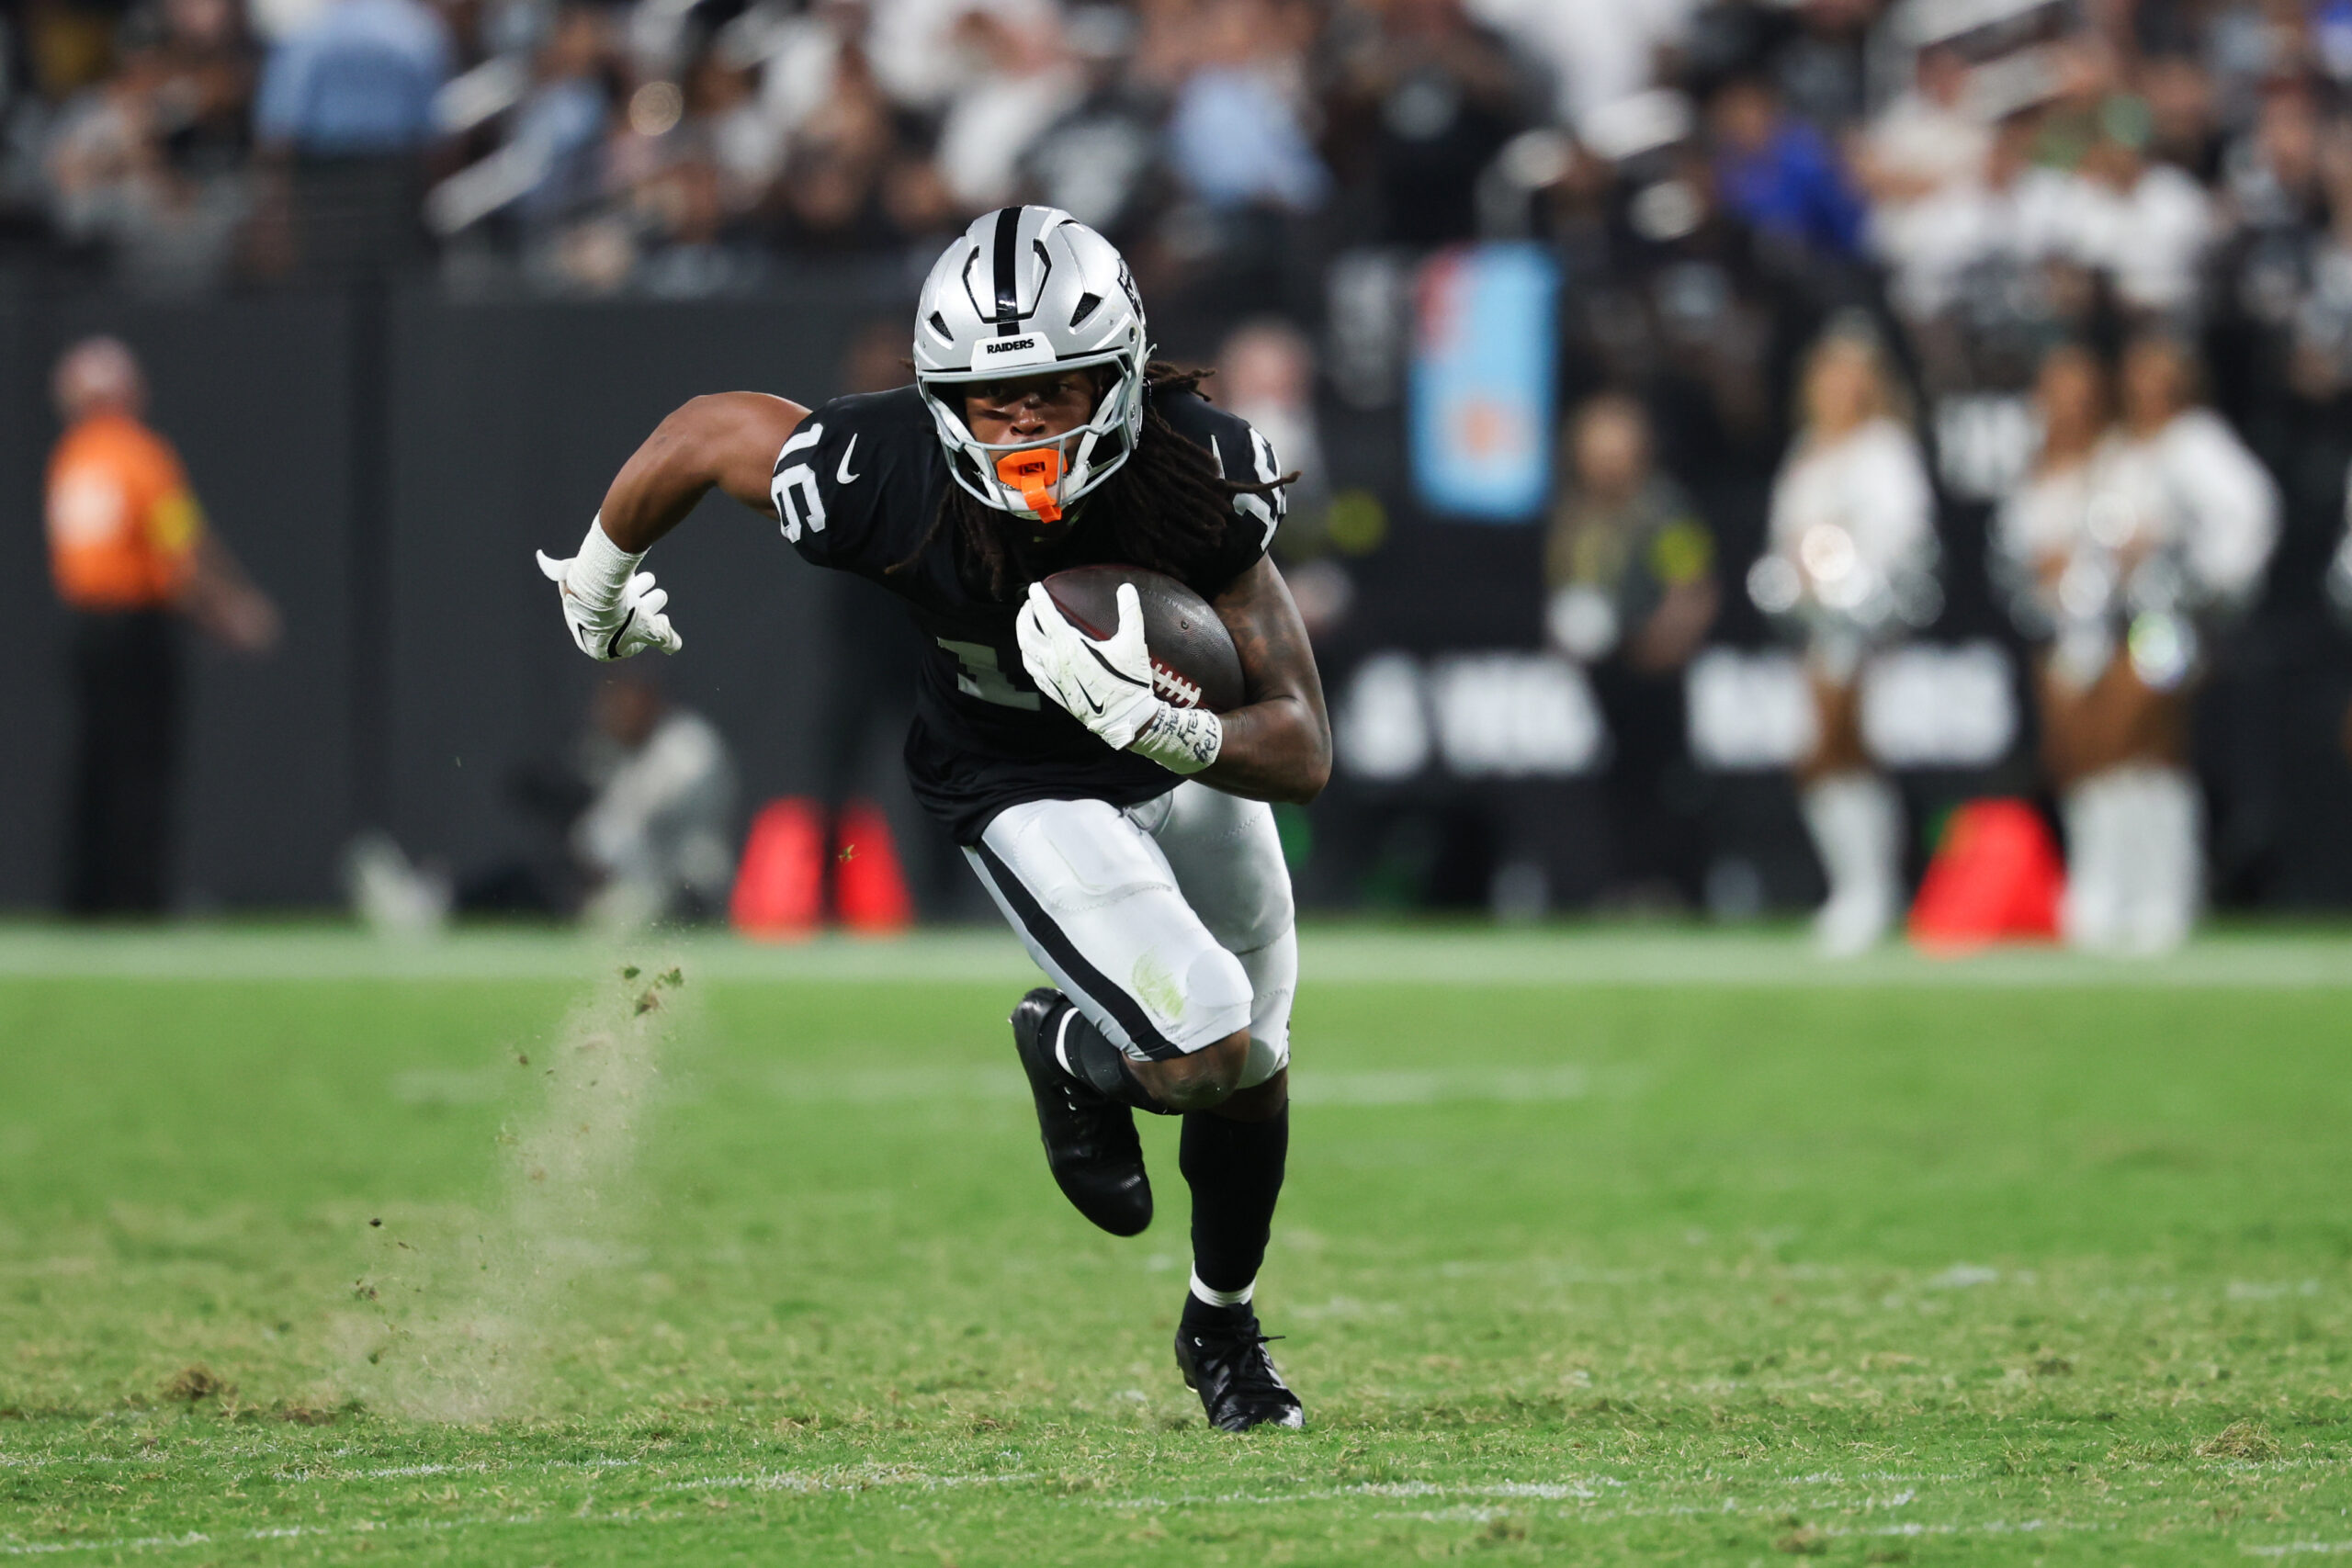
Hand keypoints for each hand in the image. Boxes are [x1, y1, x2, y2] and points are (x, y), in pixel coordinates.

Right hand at [537, 549, 681, 659]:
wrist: (590, 593)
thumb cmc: (620, 617)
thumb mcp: (649, 631)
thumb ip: (664, 639)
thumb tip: (676, 646)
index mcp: (599, 647)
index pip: (628, 642)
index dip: (648, 630)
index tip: (661, 617)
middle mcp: (587, 631)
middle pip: (621, 619)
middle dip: (644, 605)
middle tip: (660, 593)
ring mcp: (578, 612)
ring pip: (611, 601)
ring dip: (634, 589)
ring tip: (650, 578)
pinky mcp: (574, 592)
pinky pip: (597, 587)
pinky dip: (613, 581)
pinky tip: (629, 572)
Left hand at [1016, 581, 1162, 749]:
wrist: (1125, 719)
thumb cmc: (1129, 682)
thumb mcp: (1134, 643)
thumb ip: (1130, 613)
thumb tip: (1126, 588)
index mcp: (1070, 646)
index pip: (1046, 615)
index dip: (1038, 598)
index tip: (1035, 587)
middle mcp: (1055, 661)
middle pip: (1027, 634)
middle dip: (1024, 616)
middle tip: (1029, 605)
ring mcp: (1052, 679)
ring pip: (1026, 653)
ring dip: (1022, 636)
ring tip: (1027, 627)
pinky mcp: (1055, 693)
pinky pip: (1033, 672)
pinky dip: (1028, 657)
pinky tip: (1033, 655)